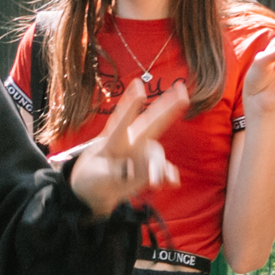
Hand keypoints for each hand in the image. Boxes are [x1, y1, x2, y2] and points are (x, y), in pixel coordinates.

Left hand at [67, 80, 192, 216]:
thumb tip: (130, 172)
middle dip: (167, 105)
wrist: (97, 189)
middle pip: (150, 122)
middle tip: (181, 88)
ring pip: (157, 153)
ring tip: (155, 183)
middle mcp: (131, 142)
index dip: (131, 103)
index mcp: (113, 139)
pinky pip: (163, 170)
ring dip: (158, 166)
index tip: (138, 85)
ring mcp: (142, 154)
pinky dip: (168, 176)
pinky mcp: (150, 169)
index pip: (122, 120)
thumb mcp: (95, 175)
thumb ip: (112, 172)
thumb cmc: (92, 176)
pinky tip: (172, 182)